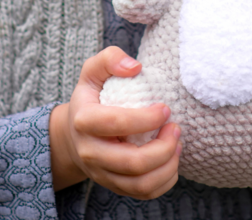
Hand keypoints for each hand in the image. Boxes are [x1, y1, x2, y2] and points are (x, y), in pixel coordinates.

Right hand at [50, 46, 180, 197]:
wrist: (74, 134)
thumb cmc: (92, 97)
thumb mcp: (93, 71)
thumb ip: (110, 58)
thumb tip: (135, 67)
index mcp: (84, 120)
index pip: (116, 123)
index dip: (145, 118)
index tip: (165, 109)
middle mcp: (90, 152)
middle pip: (132, 162)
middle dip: (163, 147)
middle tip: (176, 128)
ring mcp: (102, 173)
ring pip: (140, 184)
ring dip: (168, 166)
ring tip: (177, 144)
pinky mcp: (114, 186)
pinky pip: (144, 193)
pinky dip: (165, 181)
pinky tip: (172, 160)